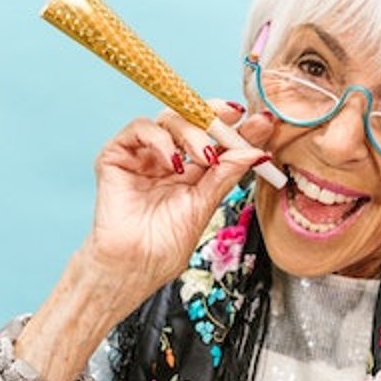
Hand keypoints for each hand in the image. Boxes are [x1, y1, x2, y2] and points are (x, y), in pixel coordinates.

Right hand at [82, 101, 273, 310]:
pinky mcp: (117, 154)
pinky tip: (172, 162)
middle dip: (217, 115)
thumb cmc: (165, 246)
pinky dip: (160, 139)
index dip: (238, 128)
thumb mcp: (204, 205)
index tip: (262, 121)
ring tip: (203, 157)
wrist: (134, 265)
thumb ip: (226, 175)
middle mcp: (168, 158)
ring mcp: (143, 155)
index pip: (217, 139)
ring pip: (170, 118)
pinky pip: (140, 128)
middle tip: (235, 118)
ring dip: (192, 132)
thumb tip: (258, 152)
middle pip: (194, 119)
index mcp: (193, 171)